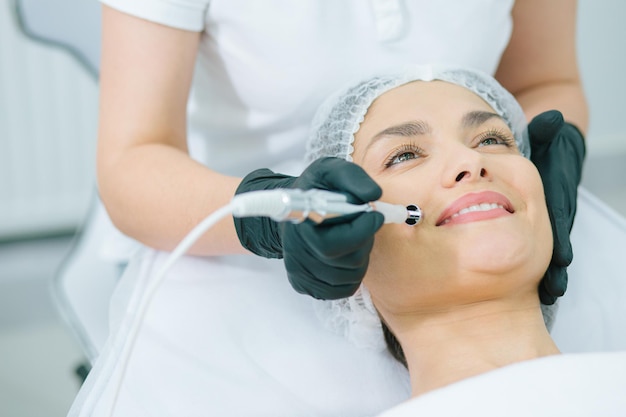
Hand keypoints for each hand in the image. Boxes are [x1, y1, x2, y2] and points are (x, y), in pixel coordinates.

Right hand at [234, 157, 383, 298]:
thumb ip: (352, 177)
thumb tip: (374, 195)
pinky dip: (353, 273)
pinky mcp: (306, 286)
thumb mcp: (330, 171)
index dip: (361, 231)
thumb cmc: (315, 189)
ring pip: (350, 276)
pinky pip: (344, 289)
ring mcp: (300, 273)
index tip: (375, 215)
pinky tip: (346, 253)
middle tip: (363, 223)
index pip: (332, 244)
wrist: (294, 208)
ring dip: (361, 256)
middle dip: (364, 240)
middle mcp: (296, 253)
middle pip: (347, 261)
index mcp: (298, 224)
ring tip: (352, 236)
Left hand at [528, 110, 585, 304]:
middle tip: (552, 289)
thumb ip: (547, 130)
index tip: (561, 257)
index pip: (559, 215)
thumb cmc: (547, 143)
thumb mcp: (547, 136)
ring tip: (548, 295)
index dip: (559, 236)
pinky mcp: (544, 223)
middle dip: (557, 265)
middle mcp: (558, 208)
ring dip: (550, 272)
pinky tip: (540, 288)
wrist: (554, 148)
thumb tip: (550, 118)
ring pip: (552, 248)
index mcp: (557, 191)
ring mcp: (553, 218)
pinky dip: (544, 265)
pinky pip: (544, 245)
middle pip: (557, 239)